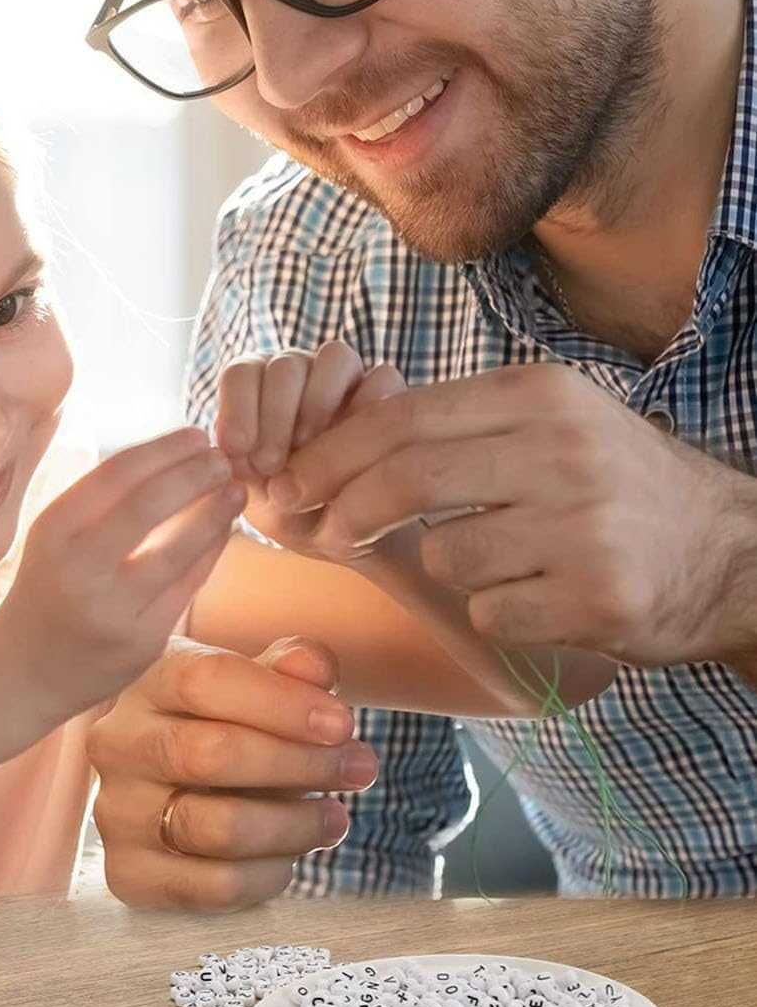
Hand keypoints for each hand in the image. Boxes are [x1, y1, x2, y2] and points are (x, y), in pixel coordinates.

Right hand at [0, 428, 246, 716]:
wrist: (24, 670)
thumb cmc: (51, 586)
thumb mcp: (58, 536)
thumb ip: (104, 499)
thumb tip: (174, 453)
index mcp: (54, 529)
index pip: (118, 473)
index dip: (166, 449)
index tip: (197, 435)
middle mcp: (79, 568)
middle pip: (149, 505)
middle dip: (195, 474)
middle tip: (224, 459)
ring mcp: (111, 609)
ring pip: (178, 550)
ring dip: (215, 513)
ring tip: (236, 490)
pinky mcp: (140, 641)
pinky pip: (188, 587)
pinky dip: (211, 552)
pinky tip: (224, 531)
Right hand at [87, 635, 378, 910]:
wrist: (169, 787)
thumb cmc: (223, 724)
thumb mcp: (255, 684)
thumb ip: (289, 668)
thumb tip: (316, 669)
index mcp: (146, 682)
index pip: (204, 681)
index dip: (281, 702)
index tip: (342, 723)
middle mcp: (119, 744)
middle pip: (211, 754)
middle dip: (300, 764)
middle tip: (359, 767)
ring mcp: (117, 813)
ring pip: (218, 828)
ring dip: (295, 825)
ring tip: (335, 816)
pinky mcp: (129, 875)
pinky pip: (215, 885)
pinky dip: (269, 873)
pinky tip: (291, 854)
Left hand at [216, 341, 418, 565]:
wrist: (344, 529)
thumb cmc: (288, 508)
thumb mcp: (257, 498)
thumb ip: (241, 471)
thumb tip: (232, 453)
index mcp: (259, 387)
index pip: (243, 373)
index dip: (236, 409)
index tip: (234, 451)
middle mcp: (302, 373)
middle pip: (286, 365)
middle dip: (274, 415)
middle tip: (269, 465)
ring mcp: (347, 378)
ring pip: (335, 358)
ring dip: (319, 403)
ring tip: (309, 451)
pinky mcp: (387, 393)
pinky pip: (383, 379)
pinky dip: (367, 407)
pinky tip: (355, 448)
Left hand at [267, 361, 756, 666]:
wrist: (730, 551)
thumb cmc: (615, 486)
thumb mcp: (549, 424)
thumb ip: (457, 429)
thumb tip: (335, 447)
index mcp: (539, 396)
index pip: (404, 417)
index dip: (333, 454)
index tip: (294, 481)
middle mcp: (562, 450)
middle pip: (407, 479)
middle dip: (347, 510)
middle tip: (327, 532)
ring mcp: (584, 524)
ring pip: (446, 554)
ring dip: (446, 567)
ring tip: (498, 561)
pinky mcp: (598, 595)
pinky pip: (489, 610)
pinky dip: (494, 610)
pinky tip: (538, 597)